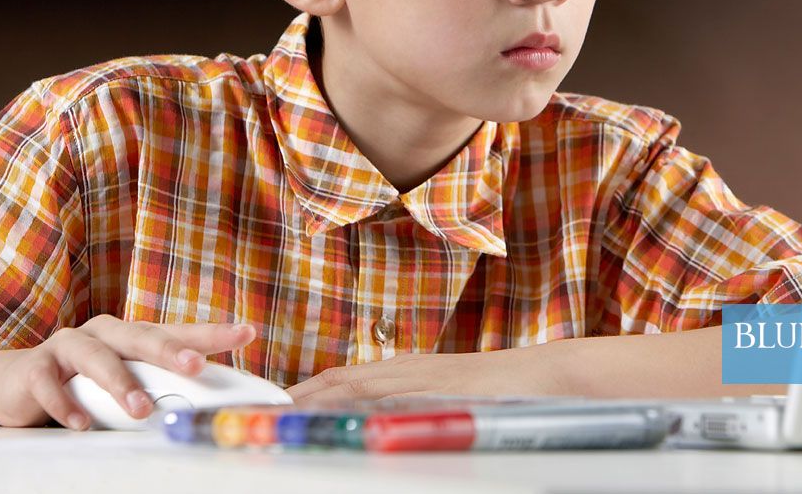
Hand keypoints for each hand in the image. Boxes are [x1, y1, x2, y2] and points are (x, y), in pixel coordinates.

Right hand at [0, 314, 256, 429]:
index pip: (180, 331)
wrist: (16, 384)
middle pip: (143, 337)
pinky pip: (51, 384)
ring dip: (121, 384)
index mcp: (133, 335)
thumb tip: (207, 411)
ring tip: (140, 410)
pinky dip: (66, 404)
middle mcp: (106, 333)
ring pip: (99, 358)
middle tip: (197, 366)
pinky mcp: (36, 368)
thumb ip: (156, 389)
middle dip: (172, 351)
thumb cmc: (83, 383)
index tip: (248, 333)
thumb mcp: (123, 384)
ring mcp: (69, 346)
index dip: (213, 333)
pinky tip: (81, 423)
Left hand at [286, 344, 571, 404]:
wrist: (547, 376)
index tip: (268, 407)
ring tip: (274, 415)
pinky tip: (329, 415)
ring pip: (352, 386)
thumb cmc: (503, 392)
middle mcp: (406, 370)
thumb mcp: (447, 397)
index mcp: (406, 372)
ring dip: (310, 399)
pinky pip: (385, 397)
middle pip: (336, 381)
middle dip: (293, 397)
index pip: (340, 380)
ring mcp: (420, 377)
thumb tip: (382, 431)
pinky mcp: (435, 388)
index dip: (302, 392)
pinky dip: (350, 404)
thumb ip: (414, 407)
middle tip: (253, 414)